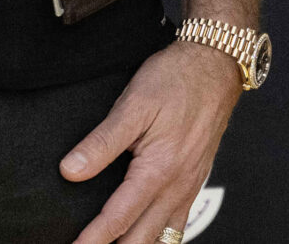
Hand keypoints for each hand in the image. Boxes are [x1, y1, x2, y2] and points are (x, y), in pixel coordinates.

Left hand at [64, 39, 244, 243]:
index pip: (117, 219)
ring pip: (163, 237)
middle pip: (141, 239)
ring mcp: (190, 184)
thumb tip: (71, 170)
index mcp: (159, 170)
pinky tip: (144, 233)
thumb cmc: (178, 77)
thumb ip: (102, 141)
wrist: (218, 62)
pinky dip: (159, 236)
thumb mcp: (134, 103)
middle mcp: (178, 185)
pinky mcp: (196, 178)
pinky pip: (178, 222)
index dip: (90, 240)